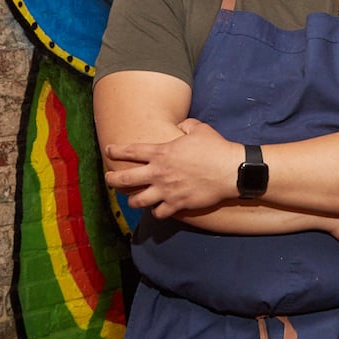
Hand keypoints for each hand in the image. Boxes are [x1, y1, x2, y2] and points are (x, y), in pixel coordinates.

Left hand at [103, 118, 237, 217]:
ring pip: (138, 200)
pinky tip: (157, 209)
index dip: (116, 150)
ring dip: (133, 199)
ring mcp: (167, 191)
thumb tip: (180, 127)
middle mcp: (159, 173)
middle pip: (125, 179)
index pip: (130, 151)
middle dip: (112, 179)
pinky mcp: (178, 204)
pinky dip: (156, 211)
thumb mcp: (199, 129)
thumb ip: (185, 126)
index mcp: (161, 153)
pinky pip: (159, 213)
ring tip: (132, 198)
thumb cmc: (215, 148)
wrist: (230, 171)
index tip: (108, 150)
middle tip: (109, 179)